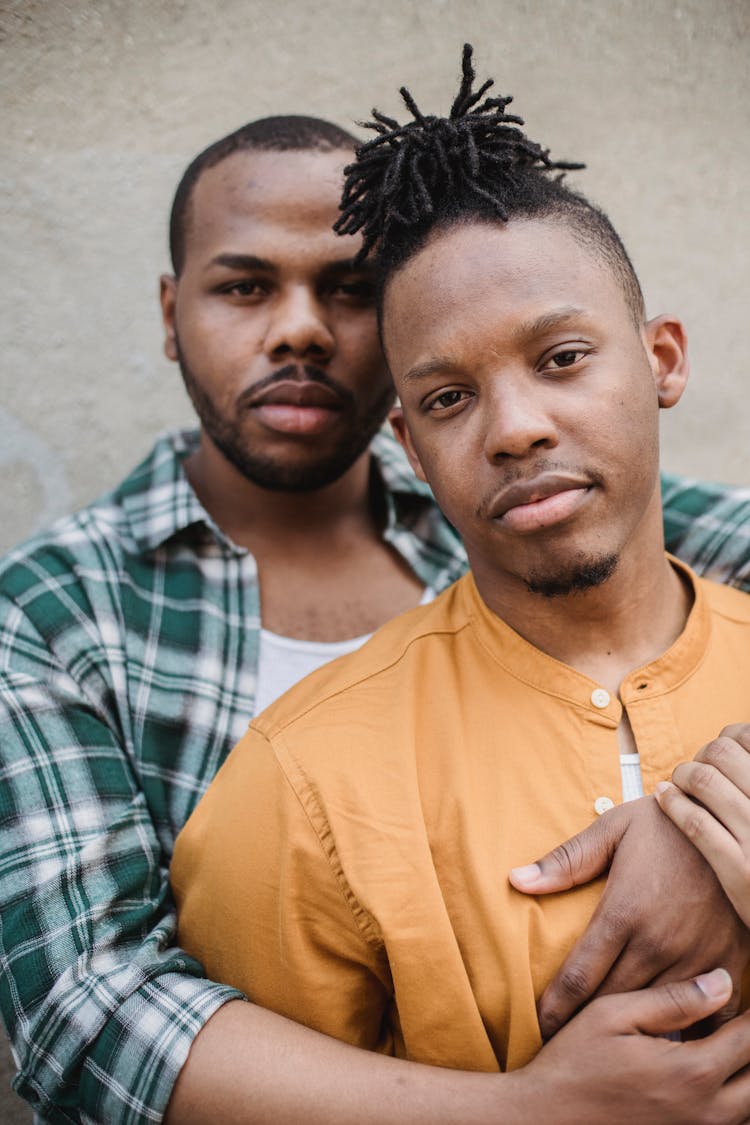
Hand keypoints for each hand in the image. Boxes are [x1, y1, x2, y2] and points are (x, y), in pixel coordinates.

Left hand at [509, 795, 749, 1038]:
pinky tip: (669, 1039)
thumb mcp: (613, 830)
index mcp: (623, 911)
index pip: (578, 978)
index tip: (539, 1026)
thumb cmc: (668, 824)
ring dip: (631, 1032)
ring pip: (655, 1016)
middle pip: (611, 1003)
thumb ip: (566, 861)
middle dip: (584, 1025)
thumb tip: (516, 880)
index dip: (555, 1009)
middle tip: (563, 1042)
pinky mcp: (728, 962)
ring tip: (608, 1049)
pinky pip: (705, 1014)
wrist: (733, 822)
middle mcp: (657, 942)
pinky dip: (687, 1029)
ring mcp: (696, 957)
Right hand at [515, 969, 749, 1124]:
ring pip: (749, 1106)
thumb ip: (673, 999)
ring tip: (733, 1042)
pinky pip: (730, 1124)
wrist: (544, 1118)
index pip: (749, 1037)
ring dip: (747, 1074)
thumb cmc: (575, 1062)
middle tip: (743, 1018)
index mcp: (691, 1071)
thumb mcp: (614, 1015)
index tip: (747, 984)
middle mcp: (705, 1111)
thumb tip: (724, 980)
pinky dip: (734, 1099)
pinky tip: (719, 1075)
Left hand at [656, 724, 749, 927]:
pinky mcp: (741, 871)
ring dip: (682, 774)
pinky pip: (696, 822)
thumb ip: (748, 779)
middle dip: (702, 755)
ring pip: (704, 780)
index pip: (747, 736)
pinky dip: (673, 803)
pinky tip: (663, 798)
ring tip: (676, 783)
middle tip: (694, 770)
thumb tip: (736, 734)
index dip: (729, 738)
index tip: (721, 753)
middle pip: (721, 752)